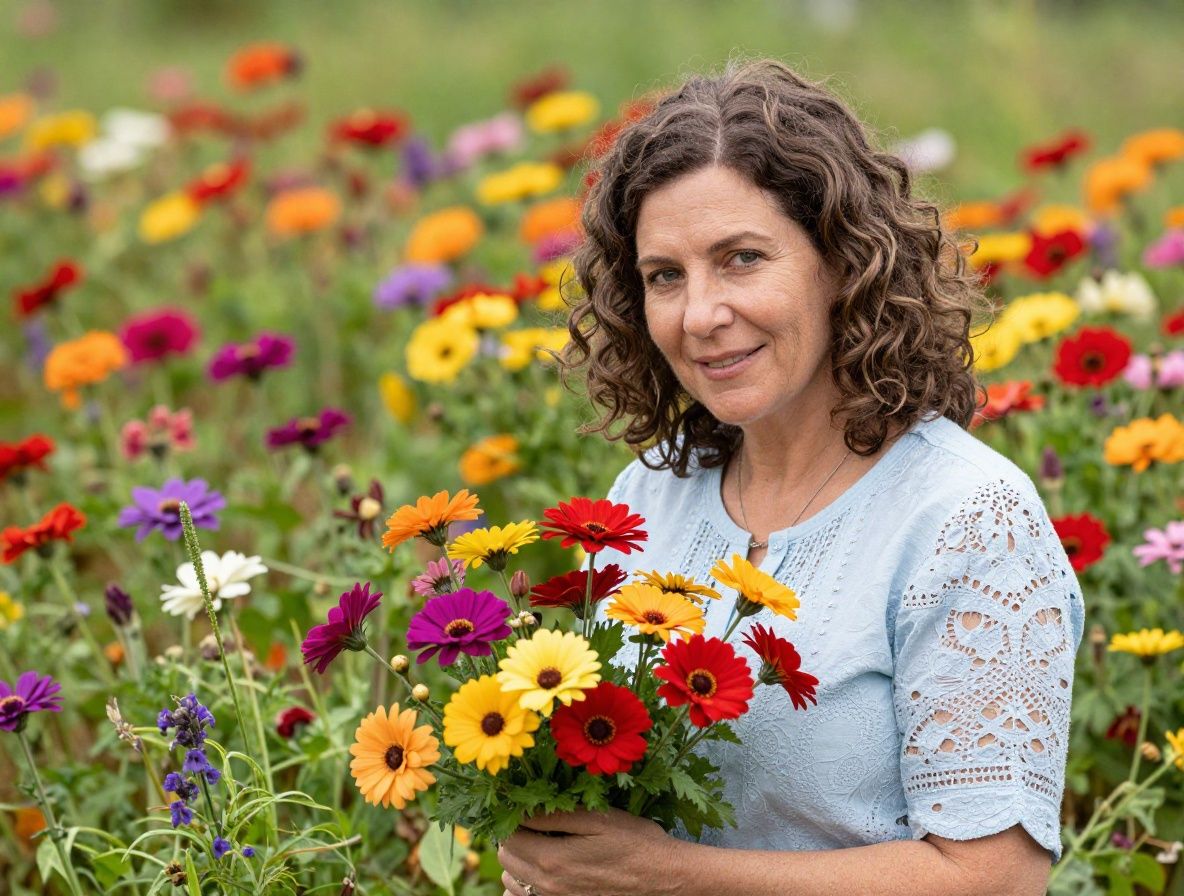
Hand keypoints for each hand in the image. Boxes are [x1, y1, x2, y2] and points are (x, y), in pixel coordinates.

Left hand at [498, 808, 678, 895]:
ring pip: (512, 882)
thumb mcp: (598, 818)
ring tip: (541, 845)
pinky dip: (526, 886)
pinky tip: (546, 871)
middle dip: (514, 837)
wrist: (665, 879)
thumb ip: (556, 814)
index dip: (514, 817)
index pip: (509, 836)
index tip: (527, 806)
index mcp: (553, 859)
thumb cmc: (635, 843)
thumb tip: (522, 808)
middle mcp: (548, 887)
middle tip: (534, 822)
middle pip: (507, 859)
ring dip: (519, 861)